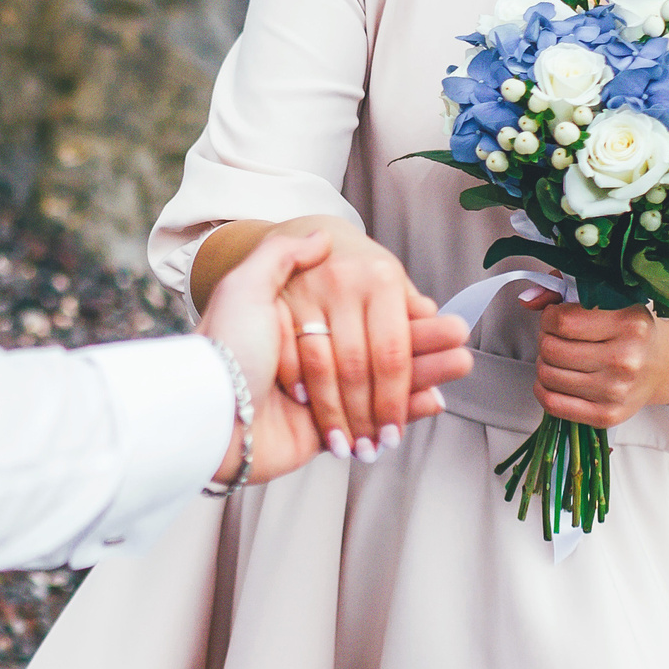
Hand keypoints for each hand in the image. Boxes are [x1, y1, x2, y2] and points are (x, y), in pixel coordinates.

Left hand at [203, 231, 472, 485]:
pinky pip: (373, 419)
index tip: (438, 311)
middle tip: (463, 342)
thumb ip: (283, 256)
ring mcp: (318, 396)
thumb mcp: (246, 287)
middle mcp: (310, 356)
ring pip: (382, 383)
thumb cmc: (225, 348)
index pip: (363, 317)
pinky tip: (436, 397)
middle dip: (422, 346)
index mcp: (298, 322)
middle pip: (378, 350)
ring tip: (462, 364)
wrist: (206, 417)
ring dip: (424, 375)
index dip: (401, 315)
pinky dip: (405, 410)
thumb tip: (320, 236)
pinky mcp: (323, 433)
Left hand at [519, 289, 668, 427]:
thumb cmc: (633, 333)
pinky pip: (553, 404)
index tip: (557, 317)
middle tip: (558, 338)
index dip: (549, 317)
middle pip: (551, 349)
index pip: (562, 321)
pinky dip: (544, 389)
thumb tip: (528, 299)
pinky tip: (557, 379)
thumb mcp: (610, 301)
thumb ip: (564, 291)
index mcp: (629, 324)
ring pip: (547, 375)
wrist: (665, 366)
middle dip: (546, 339)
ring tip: (561, 357)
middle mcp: (625, 360)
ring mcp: (616, 391)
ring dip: (545, 363)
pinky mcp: (607, 416)